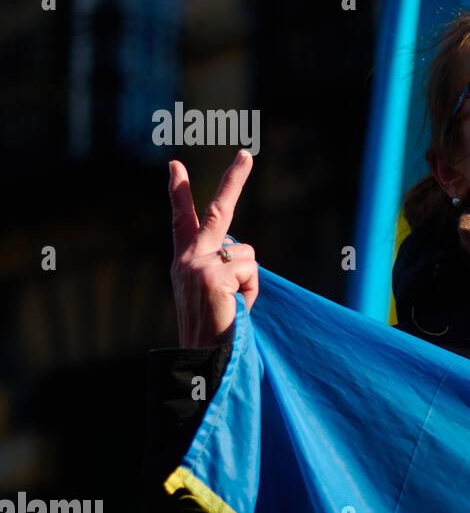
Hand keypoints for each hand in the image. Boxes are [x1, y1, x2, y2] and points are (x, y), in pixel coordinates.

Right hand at [169, 151, 257, 348]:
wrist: (200, 359)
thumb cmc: (212, 332)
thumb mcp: (212, 295)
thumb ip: (221, 268)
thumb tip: (240, 252)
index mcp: (183, 262)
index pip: (182, 221)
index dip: (179, 193)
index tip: (175, 165)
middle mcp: (186, 258)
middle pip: (218, 212)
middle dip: (234, 179)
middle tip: (246, 153)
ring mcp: (198, 263)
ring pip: (248, 255)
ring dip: (249, 282)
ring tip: (233, 306)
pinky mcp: (213, 273)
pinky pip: (251, 272)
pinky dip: (251, 292)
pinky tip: (235, 308)